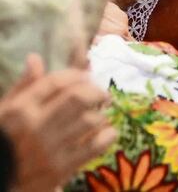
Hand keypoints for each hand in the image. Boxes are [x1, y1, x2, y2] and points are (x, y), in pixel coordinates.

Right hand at [0, 56, 114, 191]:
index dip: (77, 75)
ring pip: (90, 120)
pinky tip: (106, 133)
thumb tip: (35, 58)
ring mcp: (48, 149)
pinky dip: (107, 136)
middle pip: (78, 97)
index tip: (87, 77)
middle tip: (102, 95)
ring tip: (101, 115)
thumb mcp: (5, 113)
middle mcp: (34, 127)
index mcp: (19, 110)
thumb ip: (23, 87)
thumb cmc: (5, 142)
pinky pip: (96, 146)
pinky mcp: (61, 169)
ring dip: (101, 115)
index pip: (56, 82)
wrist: (1, 183)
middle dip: (96, 91)